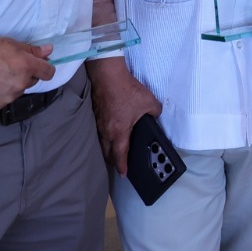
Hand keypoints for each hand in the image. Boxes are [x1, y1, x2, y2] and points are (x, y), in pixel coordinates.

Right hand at [0, 37, 56, 110]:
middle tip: (9, 66)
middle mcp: (20, 85)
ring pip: (18, 90)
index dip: (45, 67)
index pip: (49, 72)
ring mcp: (8, 98)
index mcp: (26, 68)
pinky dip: (1, 93)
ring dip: (13, 84)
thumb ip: (31, 50)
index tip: (37, 64)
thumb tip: (49, 51)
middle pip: (32, 81)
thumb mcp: (8, 44)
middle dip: (26, 74)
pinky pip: (5, 99)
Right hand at [85, 57, 161, 174]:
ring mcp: (99, 122)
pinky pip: (99, 131)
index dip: (122, 166)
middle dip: (113, 160)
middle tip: (119, 163)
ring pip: (102, 141)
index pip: (120, 155)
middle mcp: (106, 131)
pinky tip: (108, 131)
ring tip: (113, 150)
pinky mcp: (96, 114)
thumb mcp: (149, 102)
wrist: (108, 76)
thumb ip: (155, 112)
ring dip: (107, 148)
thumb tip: (155, 115)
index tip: (123, 174)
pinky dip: (104, 136)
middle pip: (107, 152)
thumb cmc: (127, 91)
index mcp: (119, 132)